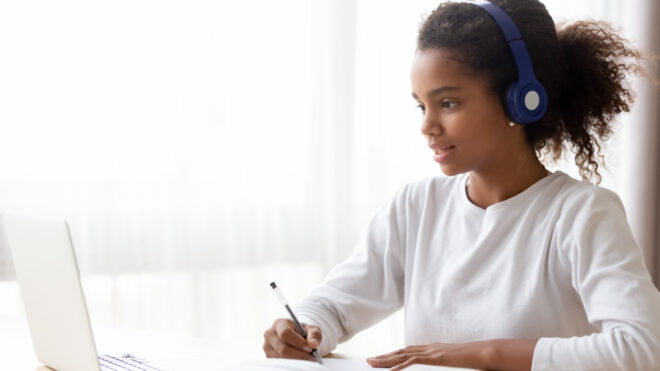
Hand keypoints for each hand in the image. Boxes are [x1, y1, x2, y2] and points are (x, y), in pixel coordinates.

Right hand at [262, 318, 321, 361]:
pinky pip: (280, 364)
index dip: (298, 342)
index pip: (285, 333)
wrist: (296, 337)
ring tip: (308, 359)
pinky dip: (292, 364)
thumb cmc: (303, 332)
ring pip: (281, 358)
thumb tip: (313, 344)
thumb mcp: (311, 329)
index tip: (310, 348)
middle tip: (312, 357)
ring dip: (297, 360)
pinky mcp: (268, 357)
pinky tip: (301, 361)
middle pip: (283, 348)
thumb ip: (314, 334)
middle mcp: (270, 334)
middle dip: (299, 355)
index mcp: (279, 323)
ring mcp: (267, 347)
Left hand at [367, 341, 489, 370]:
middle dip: (384, 356)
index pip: (407, 350)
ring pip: (403, 355)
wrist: (483, 352)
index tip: (381, 358)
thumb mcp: (453, 360)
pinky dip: (402, 365)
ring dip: (386, 360)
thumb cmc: (472, 358)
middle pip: (401, 351)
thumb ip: (442, 360)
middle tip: (369, 360)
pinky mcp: (436, 357)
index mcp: (431, 348)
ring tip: (373, 363)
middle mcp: (428, 347)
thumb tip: (438, 362)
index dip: (393, 354)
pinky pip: (415, 361)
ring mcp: (431, 351)